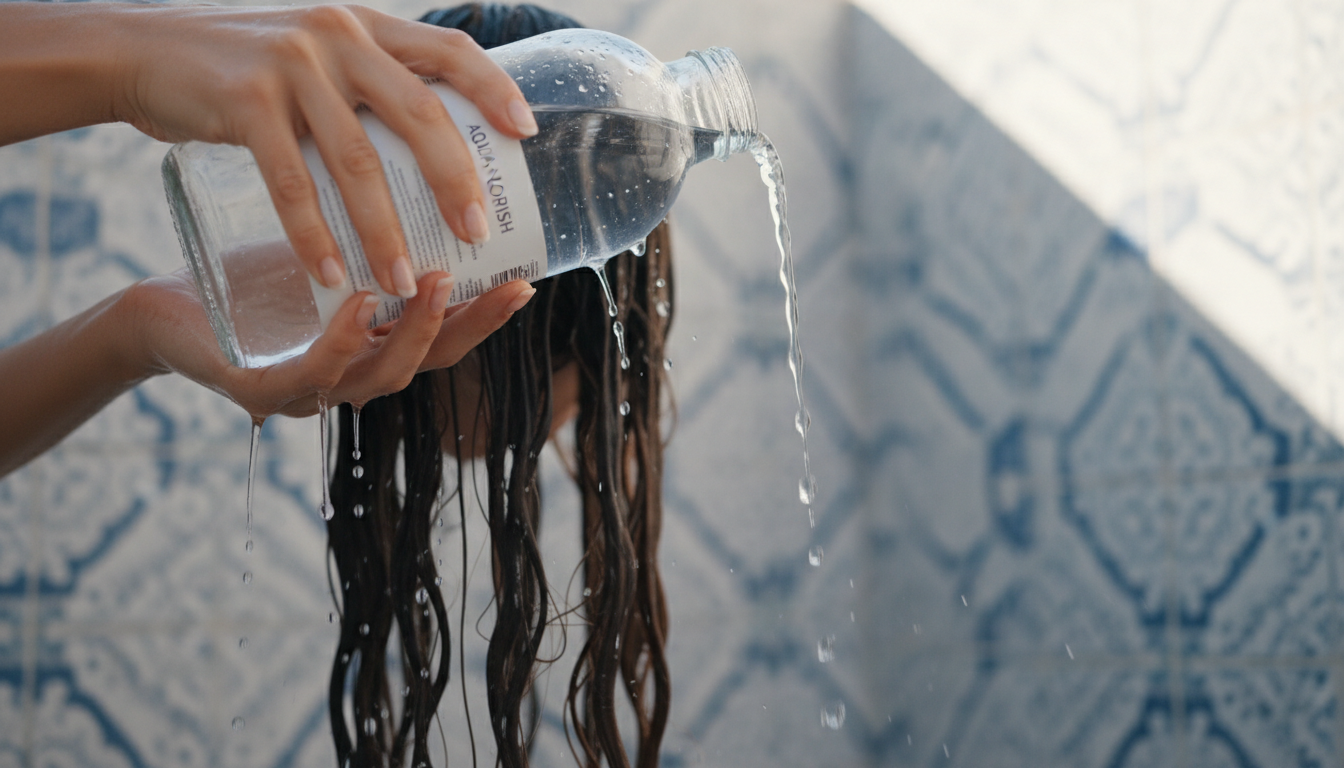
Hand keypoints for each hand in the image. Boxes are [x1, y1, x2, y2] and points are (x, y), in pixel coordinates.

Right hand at [110, 3, 536, 297]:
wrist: (145, 52)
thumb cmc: (248, 68)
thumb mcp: (319, 55)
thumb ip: (371, 83)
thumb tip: (441, 141)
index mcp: (368, 28)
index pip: (450, 50)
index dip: (495, 89)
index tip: (526, 134)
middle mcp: (338, 37)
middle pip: (419, 112)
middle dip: (455, 180)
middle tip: (476, 236)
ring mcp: (292, 66)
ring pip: (358, 161)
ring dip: (386, 231)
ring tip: (406, 284)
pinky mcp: (246, 102)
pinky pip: (293, 181)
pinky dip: (315, 236)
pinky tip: (334, 277)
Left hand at [126, 269, 534, 418]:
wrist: (161, 309)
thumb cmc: (246, 279)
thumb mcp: (321, 250)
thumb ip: (369, 234)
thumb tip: (423, 165)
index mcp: (373, 348)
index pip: (443, 338)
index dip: (487, 316)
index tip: (525, 280)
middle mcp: (351, 376)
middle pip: (427, 362)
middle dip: (471, 327)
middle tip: (508, 287)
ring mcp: (310, 390)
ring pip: (381, 374)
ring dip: (416, 332)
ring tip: (438, 282)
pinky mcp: (261, 388)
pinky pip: (314, 373)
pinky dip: (343, 342)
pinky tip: (361, 303)